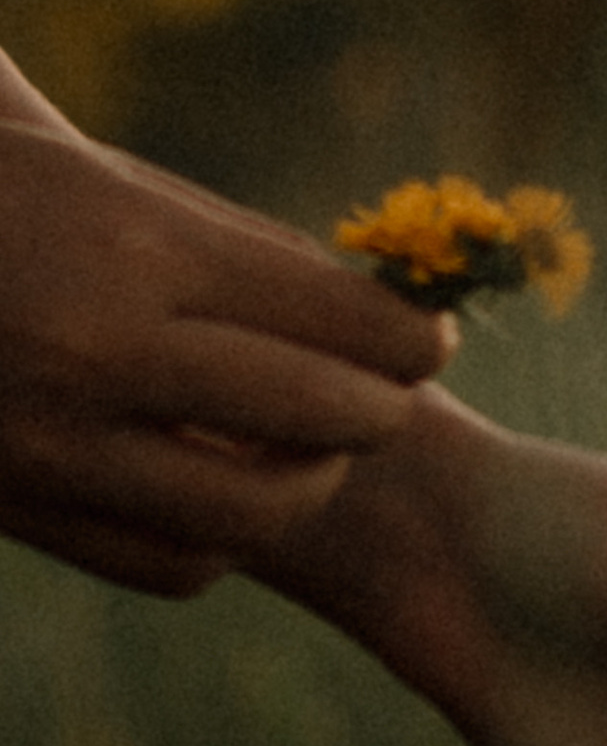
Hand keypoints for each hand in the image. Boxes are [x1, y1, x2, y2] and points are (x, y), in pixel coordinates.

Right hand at [0, 118, 455, 593]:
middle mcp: (99, 352)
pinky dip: (221, 540)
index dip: (410, 335)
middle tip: (389, 395)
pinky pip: (174, 565)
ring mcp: (54, 445)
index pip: (338, 316)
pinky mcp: (21, 510)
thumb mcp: (106, 181)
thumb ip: (240, 250)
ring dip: (310, 484)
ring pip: (258, 513)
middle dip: (381, 409)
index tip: (427, 337)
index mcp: (131, 249)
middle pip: (322, 416)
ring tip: (313, 449)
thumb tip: (379, 308)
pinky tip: (222, 493)